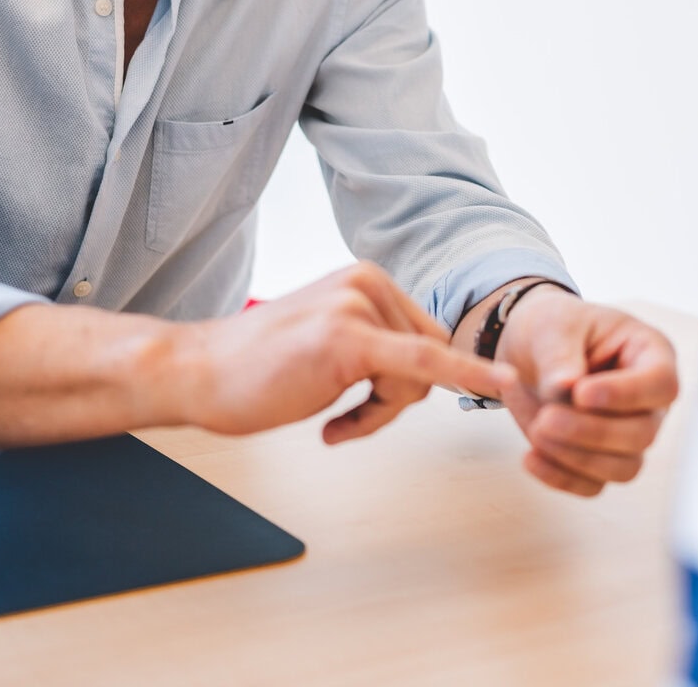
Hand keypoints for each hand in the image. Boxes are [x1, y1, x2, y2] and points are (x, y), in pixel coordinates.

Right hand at [171, 262, 515, 444]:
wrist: (196, 373)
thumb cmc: (256, 372)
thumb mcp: (327, 346)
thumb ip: (376, 348)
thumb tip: (432, 373)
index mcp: (364, 278)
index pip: (423, 339)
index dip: (405, 386)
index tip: (372, 409)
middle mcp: (367, 281)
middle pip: (429, 358)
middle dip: (394, 402)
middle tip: (341, 418)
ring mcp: (358, 305)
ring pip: (419, 380)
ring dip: (379, 413)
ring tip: (328, 417)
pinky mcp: (350, 338)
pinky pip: (425, 366)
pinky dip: (469, 376)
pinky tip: (501, 385)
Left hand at [492, 290, 678, 495]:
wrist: (529, 348)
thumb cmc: (554, 326)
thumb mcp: (554, 325)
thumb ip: (560, 356)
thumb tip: (564, 390)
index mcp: (651, 355)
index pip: (661, 384)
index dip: (626, 395)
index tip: (580, 393)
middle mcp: (650, 402)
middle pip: (643, 433)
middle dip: (591, 432)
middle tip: (545, 419)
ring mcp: (630, 435)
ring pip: (623, 467)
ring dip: (577, 458)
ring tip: (535, 431)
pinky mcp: (602, 461)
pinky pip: (593, 485)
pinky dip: (561, 477)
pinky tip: (530, 458)